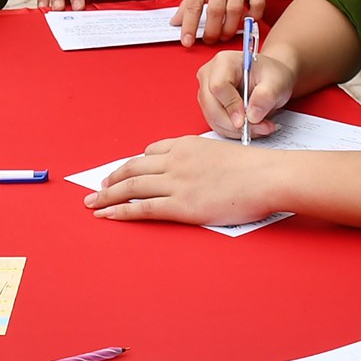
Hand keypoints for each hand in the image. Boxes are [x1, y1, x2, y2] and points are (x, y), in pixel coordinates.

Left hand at [85, 135, 280, 226]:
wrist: (266, 176)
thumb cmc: (254, 168)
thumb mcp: (222, 152)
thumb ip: (203, 159)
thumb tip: (198, 172)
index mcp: (186, 145)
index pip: (151, 152)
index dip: (134, 165)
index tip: (124, 172)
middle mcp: (175, 161)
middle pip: (134, 168)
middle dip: (112, 179)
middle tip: (99, 189)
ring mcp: (176, 182)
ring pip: (131, 187)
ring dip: (108, 196)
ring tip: (94, 204)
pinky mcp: (181, 205)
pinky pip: (142, 207)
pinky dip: (120, 211)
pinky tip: (108, 215)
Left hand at [175, 0, 266, 44]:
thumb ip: (189, 0)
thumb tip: (177, 20)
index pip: (192, 6)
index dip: (188, 26)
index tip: (186, 41)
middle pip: (215, 12)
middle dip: (211, 32)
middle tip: (209, 40)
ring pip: (234, 12)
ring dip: (229, 29)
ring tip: (224, 35)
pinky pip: (257, 5)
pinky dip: (253, 17)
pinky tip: (247, 20)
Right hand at [196, 49, 294, 138]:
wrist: (270, 80)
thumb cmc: (272, 76)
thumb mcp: (277, 82)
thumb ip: (265, 96)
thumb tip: (252, 116)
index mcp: (224, 62)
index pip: (218, 86)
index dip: (231, 106)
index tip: (247, 119)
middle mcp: (209, 75)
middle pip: (211, 106)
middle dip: (235, 124)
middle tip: (260, 128)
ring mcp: (206, 91)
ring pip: (213, 119)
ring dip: (237, 130)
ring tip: (261, 127)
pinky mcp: (209, 106)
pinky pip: (217, 125)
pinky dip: (234, 131)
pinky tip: (251, 127)